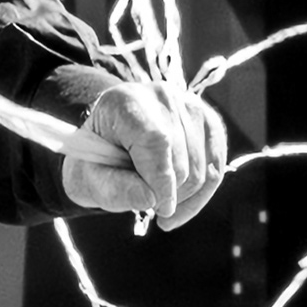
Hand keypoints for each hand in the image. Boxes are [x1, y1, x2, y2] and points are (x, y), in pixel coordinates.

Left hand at [58, 71, 227, 229]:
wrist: (107, 143)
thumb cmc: (96, 163)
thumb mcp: (89, 179)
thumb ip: (115, 189)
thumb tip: (152, 199)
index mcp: (126, 102)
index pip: (156, 140)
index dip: (161, 181)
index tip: (158, 210)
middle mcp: (162, 97)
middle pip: (182, 160)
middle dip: (168, 195)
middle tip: (148, 205)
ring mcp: (190, 106)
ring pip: (202, 169)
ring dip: (183, 199)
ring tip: (159, 205)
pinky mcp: (208, 122)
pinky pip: (217, 167)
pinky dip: (200, 195)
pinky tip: (180, 206)